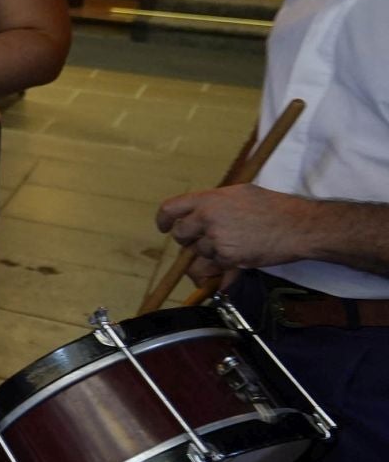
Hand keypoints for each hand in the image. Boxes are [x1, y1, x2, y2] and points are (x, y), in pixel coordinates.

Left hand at [157, 184, 308, 271]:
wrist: (298, 226)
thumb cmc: (274, 207)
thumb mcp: (240, 193)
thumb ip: (215, 203)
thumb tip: (198, 212)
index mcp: (208, 199)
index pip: (170, 209)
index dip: (163, 220)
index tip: (164, 227)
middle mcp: (207, 218)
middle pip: (180, 235)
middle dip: (189, 240)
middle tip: (206, 239)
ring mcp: (216, 240)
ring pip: (198, 254)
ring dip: (210, 254)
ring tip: (234, 246)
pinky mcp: (227, 258)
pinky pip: (214, 267)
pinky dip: (222, 267)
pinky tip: (238, 259)